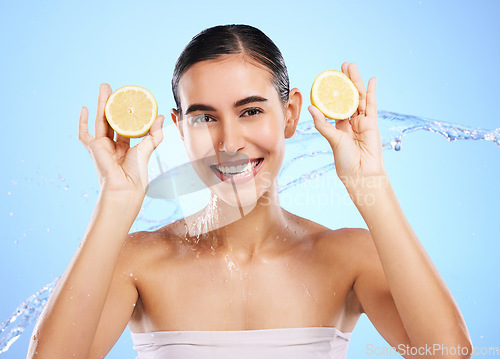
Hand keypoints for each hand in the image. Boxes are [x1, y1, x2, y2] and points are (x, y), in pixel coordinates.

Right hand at [79, 83, 163, 195]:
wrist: (124, 188)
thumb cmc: (136, 175)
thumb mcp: (147, 151)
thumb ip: (154, 134)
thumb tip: (161, 116)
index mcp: (125, 149)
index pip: (126, 127)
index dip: (127, 115)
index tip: (130, 102)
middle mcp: (112, 146)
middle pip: (112, 120)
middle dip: (112, 103)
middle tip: (114, 88)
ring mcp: (102, 146)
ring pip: (101, 120)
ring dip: (101, 103)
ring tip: (104, 87)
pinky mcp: (94, 148)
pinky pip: (84, 134)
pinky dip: (82, 122)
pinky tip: (84, 108)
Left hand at [308, 63, 384, 187]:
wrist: (361, 174)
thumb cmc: (345, 161)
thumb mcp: (332, 139)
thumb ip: (323, 123)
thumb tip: (311, 107)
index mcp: (339, 126)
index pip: (336, 105)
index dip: (333, 92)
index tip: (328, 79)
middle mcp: (351, 122)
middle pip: (348, 97)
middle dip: (345, 81)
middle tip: (341, 65)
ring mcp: (362, 122)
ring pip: (359, 97)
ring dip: (356, 81)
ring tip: (351, 66)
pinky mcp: (372, 123)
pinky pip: (372, 105)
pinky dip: (372, 92)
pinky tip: (372, 79)